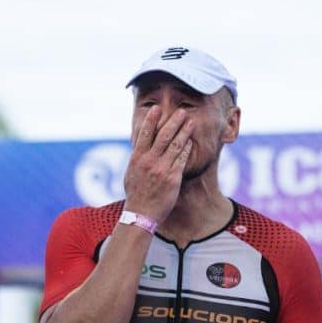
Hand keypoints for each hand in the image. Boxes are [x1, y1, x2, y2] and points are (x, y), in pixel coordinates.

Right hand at [123, 106, 193, 222]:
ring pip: (176, 145)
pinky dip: (187, 149)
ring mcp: (162, 169)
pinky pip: (182, 159)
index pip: (145, 134)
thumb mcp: (131, 172)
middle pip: (164, 136)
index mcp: (137, 158)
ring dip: (184, 131)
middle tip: (181, 111)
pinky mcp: (173, 178)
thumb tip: (139, 143)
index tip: (157, 108)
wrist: (141, 214)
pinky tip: (190, 141)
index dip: (151, 119)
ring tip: (191, 122)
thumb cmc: (136, 193)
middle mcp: (149, 162)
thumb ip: (137, 157)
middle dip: (174, 121)